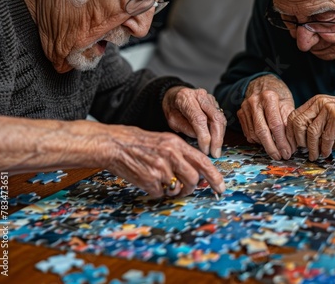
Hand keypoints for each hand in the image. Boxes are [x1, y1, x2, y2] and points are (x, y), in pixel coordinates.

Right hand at [105, 124, 225, 197]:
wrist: (113, 144)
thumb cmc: (138, 143)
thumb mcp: (164, 141)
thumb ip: (181, 155)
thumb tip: (197, 174)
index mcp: (176, 144)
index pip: (203, 162)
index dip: (215, 177)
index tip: (221, 187)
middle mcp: (171, 155)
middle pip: (193, 179)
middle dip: (191, 188)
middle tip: (184, 189)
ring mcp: (160, 168)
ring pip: (178, 189)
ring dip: (173, 191)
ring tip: (162, 183)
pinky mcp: (149, 180)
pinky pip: (160, 194)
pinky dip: (156, 192)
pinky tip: (148, 181)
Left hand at [162, 87, 225, 157]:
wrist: (174, 95)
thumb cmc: (172, 108)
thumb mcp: (172, 121)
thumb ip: (185, 129)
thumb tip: (200, 139)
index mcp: (186, 98)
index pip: (199, 119)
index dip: (204, 137)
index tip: (205, 150)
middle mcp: (200, 96)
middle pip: (215, 118)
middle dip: (217, 138)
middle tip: (215, 153)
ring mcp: (210, 98)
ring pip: (221, 119)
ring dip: (220, 136)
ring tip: (216, 149)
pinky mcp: (215, 103)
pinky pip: (221, 118)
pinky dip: (220, 131)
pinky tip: (216, 140)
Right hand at [238, 75, 295, 159]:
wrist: (262, 83)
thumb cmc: (278, 94)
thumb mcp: (287, 103)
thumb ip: (288, 122)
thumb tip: (292, 145)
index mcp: (269, 97)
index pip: (275, 124)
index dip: (282, 141)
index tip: (288, 152)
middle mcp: (254, 102)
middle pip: (262, 131)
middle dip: (272, 148)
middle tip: (280, 157)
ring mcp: (245, 108)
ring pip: (253, 134)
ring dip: (265, 145)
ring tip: (276, 150)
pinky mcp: (240, 114)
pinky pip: (248, 133)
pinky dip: (257, 140)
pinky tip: (266, 141)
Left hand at [286, 95, 334, 160]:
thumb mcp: (328, 111)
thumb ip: (315, 118)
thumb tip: (299, 137)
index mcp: (315, 101)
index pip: (293, 116)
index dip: (290, 133)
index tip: (292, 145)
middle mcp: (320, 102)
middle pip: (299, 124)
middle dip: (299, 141)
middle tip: (303, 151)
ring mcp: (329, 109)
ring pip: (312, 133)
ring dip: (312, 148)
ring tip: (314, 156)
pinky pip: (326, 137)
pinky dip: (325, 148)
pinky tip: (326, 153)